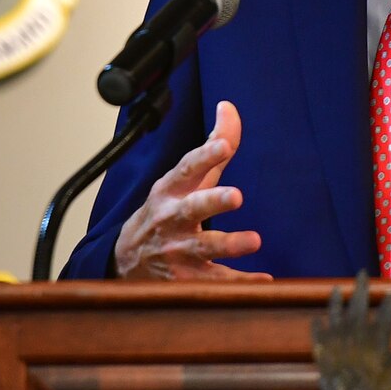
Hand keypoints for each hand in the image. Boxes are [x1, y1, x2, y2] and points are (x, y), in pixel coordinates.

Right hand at [113, 101, 271, 280]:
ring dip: (229, 244)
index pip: (187, 168)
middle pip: (191, 208)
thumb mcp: (183, 179)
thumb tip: (229, 106)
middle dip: (213, 201)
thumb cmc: (166, 210)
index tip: (223, 145)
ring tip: (255, 240)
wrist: (126, 260)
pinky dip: (240, 282)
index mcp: (170, 190)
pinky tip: (264, 279)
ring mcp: (177, 250)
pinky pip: (216, 282)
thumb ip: (212, 146)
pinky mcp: (187, 278)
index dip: (205, 155)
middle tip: (237, 195)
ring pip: (203, 247)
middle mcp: (171, 219)